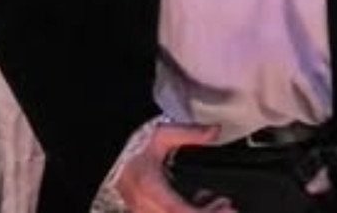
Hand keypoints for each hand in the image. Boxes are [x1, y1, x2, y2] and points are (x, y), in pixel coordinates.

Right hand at [115, 122, 235, 212]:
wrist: (108, 159)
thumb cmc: (133, 150)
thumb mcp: (160, 134)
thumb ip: (188, 133)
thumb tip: (213, 132)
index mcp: (149, 188)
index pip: (178, 209)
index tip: (226, 209)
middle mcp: (146, 208)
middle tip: (228, 208)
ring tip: (219, 205)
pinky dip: (188, 212)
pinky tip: (202, 203)